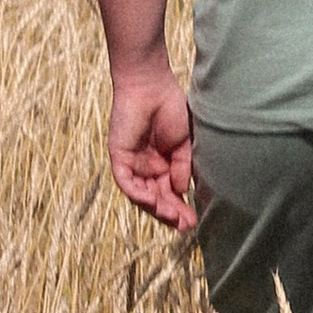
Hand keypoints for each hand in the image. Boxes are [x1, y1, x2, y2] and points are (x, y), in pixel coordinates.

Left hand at [107, 64, 195, 229]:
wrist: (152, 86)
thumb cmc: (171, 107)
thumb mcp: (184, 143)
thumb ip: (182, 167)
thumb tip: (182, 191)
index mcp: (162, 164)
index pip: (170, 193)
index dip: (180, 208)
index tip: (193, 221)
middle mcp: (145, 167)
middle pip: (156, 198)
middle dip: (170, 213)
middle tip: (185, 226)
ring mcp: (131, 164)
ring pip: (141, 195)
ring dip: (156, 209)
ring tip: (172, 218)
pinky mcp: (119, 157)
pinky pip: (126, 182)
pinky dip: (138, 194)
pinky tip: (153, 202)